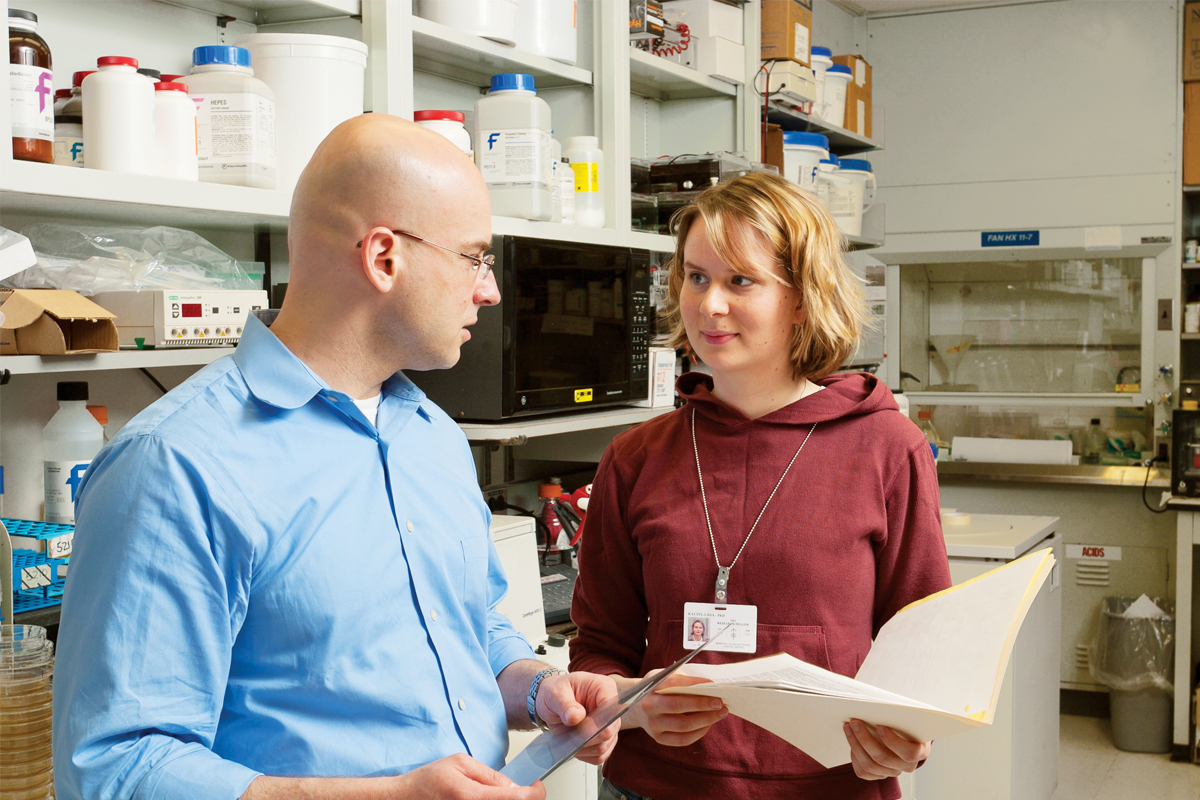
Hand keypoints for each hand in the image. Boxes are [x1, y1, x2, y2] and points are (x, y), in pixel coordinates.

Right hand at [394, 753, 545, 799]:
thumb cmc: (428, 782)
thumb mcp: (460, 763)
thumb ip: (490, 775)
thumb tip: (514, 786)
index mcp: (472, 796)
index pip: (518, 799)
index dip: (535, 792)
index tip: (536, 785)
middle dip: (522, 799)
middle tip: (520, 789)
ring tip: (498, 794)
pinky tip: (488, 799)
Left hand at [535, 671, 620, 764]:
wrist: (551, 700)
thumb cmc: (556, 691)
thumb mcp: (555, 693)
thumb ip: (565, 704)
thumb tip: (576, 716)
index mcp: (603, 688)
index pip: (613, 708)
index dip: (601, 722)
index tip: (585, 731)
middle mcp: (610, 707)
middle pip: (608, 731)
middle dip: (587, 737)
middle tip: (569, 734)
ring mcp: (608, 724)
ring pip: (604, 746)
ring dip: (584, 747)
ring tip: (568, 739)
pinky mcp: (603, 739)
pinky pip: (599, 755)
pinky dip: (585, 754)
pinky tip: (573, 746)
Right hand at [616, 670, 727, 746]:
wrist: (635, 706)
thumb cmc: (657, 688)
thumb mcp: (664, 676)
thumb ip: (682, 679)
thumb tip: (710, 685)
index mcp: (651, 686)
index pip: (674, 683)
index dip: (694, 683)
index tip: (712, 684)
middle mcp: (649, 706)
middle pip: (677, 705)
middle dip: (702, 704)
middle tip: (720, 702)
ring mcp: (653, 724)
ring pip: (682, 725)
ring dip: (705, 720)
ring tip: (720, 713)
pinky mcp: (658, 738)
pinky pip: (682, 739)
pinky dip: (698, 733)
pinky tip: (708, 725)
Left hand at [843, 719, 930, 779]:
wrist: (904, 736)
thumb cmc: (905, 723)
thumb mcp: (908, 718)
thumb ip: (899, 715)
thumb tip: (876, 705)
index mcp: (921, 751)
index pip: (910, 753)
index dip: (893, 742)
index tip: (879, 727)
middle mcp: (907, 766)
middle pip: (884, 758)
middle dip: (865, 739)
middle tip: (855, 722)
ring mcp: (893, 772)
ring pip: (870, 765)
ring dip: (855, 745)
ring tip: (848, 727)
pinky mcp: (879, 776)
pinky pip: (863, 772)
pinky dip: (854, 756)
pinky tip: (851, 741)